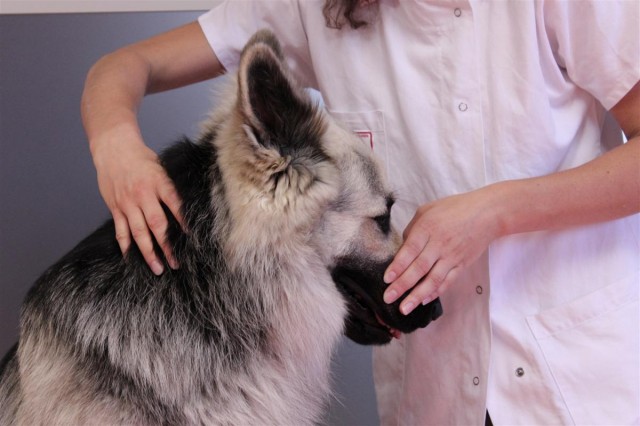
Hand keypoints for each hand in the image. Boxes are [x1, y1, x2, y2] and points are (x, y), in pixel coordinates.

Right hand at [92, 127, 182, 274]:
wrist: (114, 147)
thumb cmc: (142, 157)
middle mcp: (143, 195)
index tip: (194, 238)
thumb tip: (191, 206)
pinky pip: (121, 230)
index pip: (175, 205)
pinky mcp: (116, 208)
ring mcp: (128, 203)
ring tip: (157, 268)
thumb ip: (173, 187)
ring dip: (148, 252)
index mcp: (159, 183)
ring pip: (139, 233)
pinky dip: (126, 246)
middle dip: (168, 246)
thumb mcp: (163, 167)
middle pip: (157, 225)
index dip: (185, 222)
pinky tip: (131, 258)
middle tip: (176, 263)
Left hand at [383, 187, 502, 314]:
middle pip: (418, 268)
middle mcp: (439, 244)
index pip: (409, 250)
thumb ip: (412, 230)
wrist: (486, 214)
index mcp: (427, 228)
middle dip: (402, 285)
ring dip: (417, 295)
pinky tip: (424, 300)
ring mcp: (451, 256)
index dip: (398, 266)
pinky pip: (447, 281)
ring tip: (404, 308)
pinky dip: (435, 292)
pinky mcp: (461, 264)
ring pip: (433, 279)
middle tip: (388, 298)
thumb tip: (402, 249)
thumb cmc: (454, 209)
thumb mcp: (427, 211)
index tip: (386, 279)